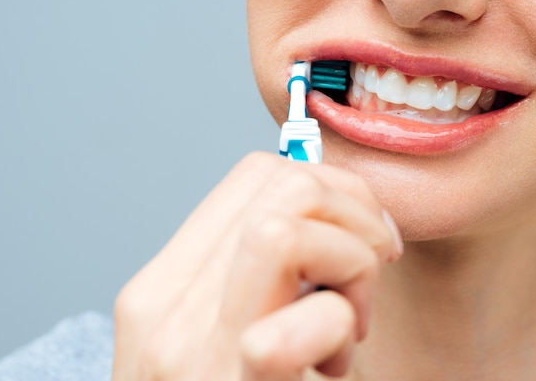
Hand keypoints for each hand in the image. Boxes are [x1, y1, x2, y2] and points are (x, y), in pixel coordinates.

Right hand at [112, 152, 402, 380]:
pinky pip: (311, 317)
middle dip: (355, 211)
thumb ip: (257, 276)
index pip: (255, 175)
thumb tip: (327, 205)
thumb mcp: (222, 334)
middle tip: (371, 269)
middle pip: (283, 184)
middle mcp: (164, 306)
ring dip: (352, 264)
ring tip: (348, 323)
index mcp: (164, 286)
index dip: (327, 185)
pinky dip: (343, 325)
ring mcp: (192, 350)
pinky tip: (336, 367)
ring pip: (290, 228)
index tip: (361, 231)